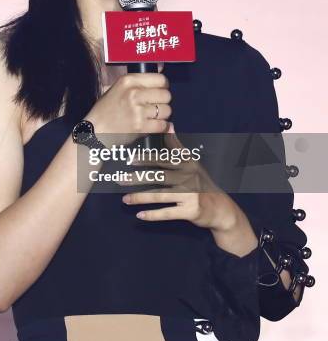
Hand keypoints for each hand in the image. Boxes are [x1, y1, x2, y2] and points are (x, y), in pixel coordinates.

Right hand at [86, 71, 171, 147]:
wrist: (95, 131)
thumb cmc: (105, 109)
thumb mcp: (117, 88)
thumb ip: (138, 80)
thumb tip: (161, 66)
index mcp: (128, 80)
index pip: (160, 79)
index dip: (163, 86)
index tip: (159, 91)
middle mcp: (135, 93)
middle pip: (166, 95)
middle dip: (163, 102)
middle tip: (155, 106)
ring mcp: (138, 110)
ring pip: (167, 110)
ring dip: (163, 115)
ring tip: (152, 116)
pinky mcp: (141, 126)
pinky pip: (163, 125)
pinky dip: (162, 127)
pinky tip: (155, 126)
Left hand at [119, 124, 239, 231]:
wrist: (221, 208)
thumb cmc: (201, 183)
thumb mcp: (192, 163)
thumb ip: (177, 146)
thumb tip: (169, 125)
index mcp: (187, 164)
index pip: (163, 159)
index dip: (146, 159)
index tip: (130, 159)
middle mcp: (188, 177)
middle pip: (158, 177)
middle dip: (138, 178)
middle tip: (120, 179)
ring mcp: (190, 194)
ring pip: (160, 195)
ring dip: (140, 197)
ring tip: (125, 199)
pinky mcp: (190, 211)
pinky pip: (167, 213)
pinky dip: (152, 215)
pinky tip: (139, 215)